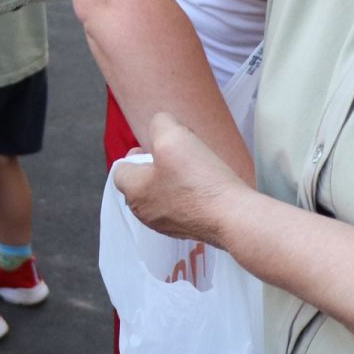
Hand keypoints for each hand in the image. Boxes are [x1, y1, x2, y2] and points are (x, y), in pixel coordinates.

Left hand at [111, 113, 249, 245]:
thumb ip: (160, 123)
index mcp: (133, 192)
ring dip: (173, 180)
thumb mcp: (173, 136)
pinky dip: (188, 196)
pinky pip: (181, 208)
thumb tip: (161, 123)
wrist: (232, 217)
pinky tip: (205, 186)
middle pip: (140, 183)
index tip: (155, 147)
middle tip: (176, 155)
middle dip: (155, 165)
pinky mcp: (188, 231)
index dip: (136, 154)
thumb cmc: (198, 179)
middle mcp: (144, 212)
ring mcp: (166, 225)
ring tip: (193, 169)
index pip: (121, 170)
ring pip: (161, 195)